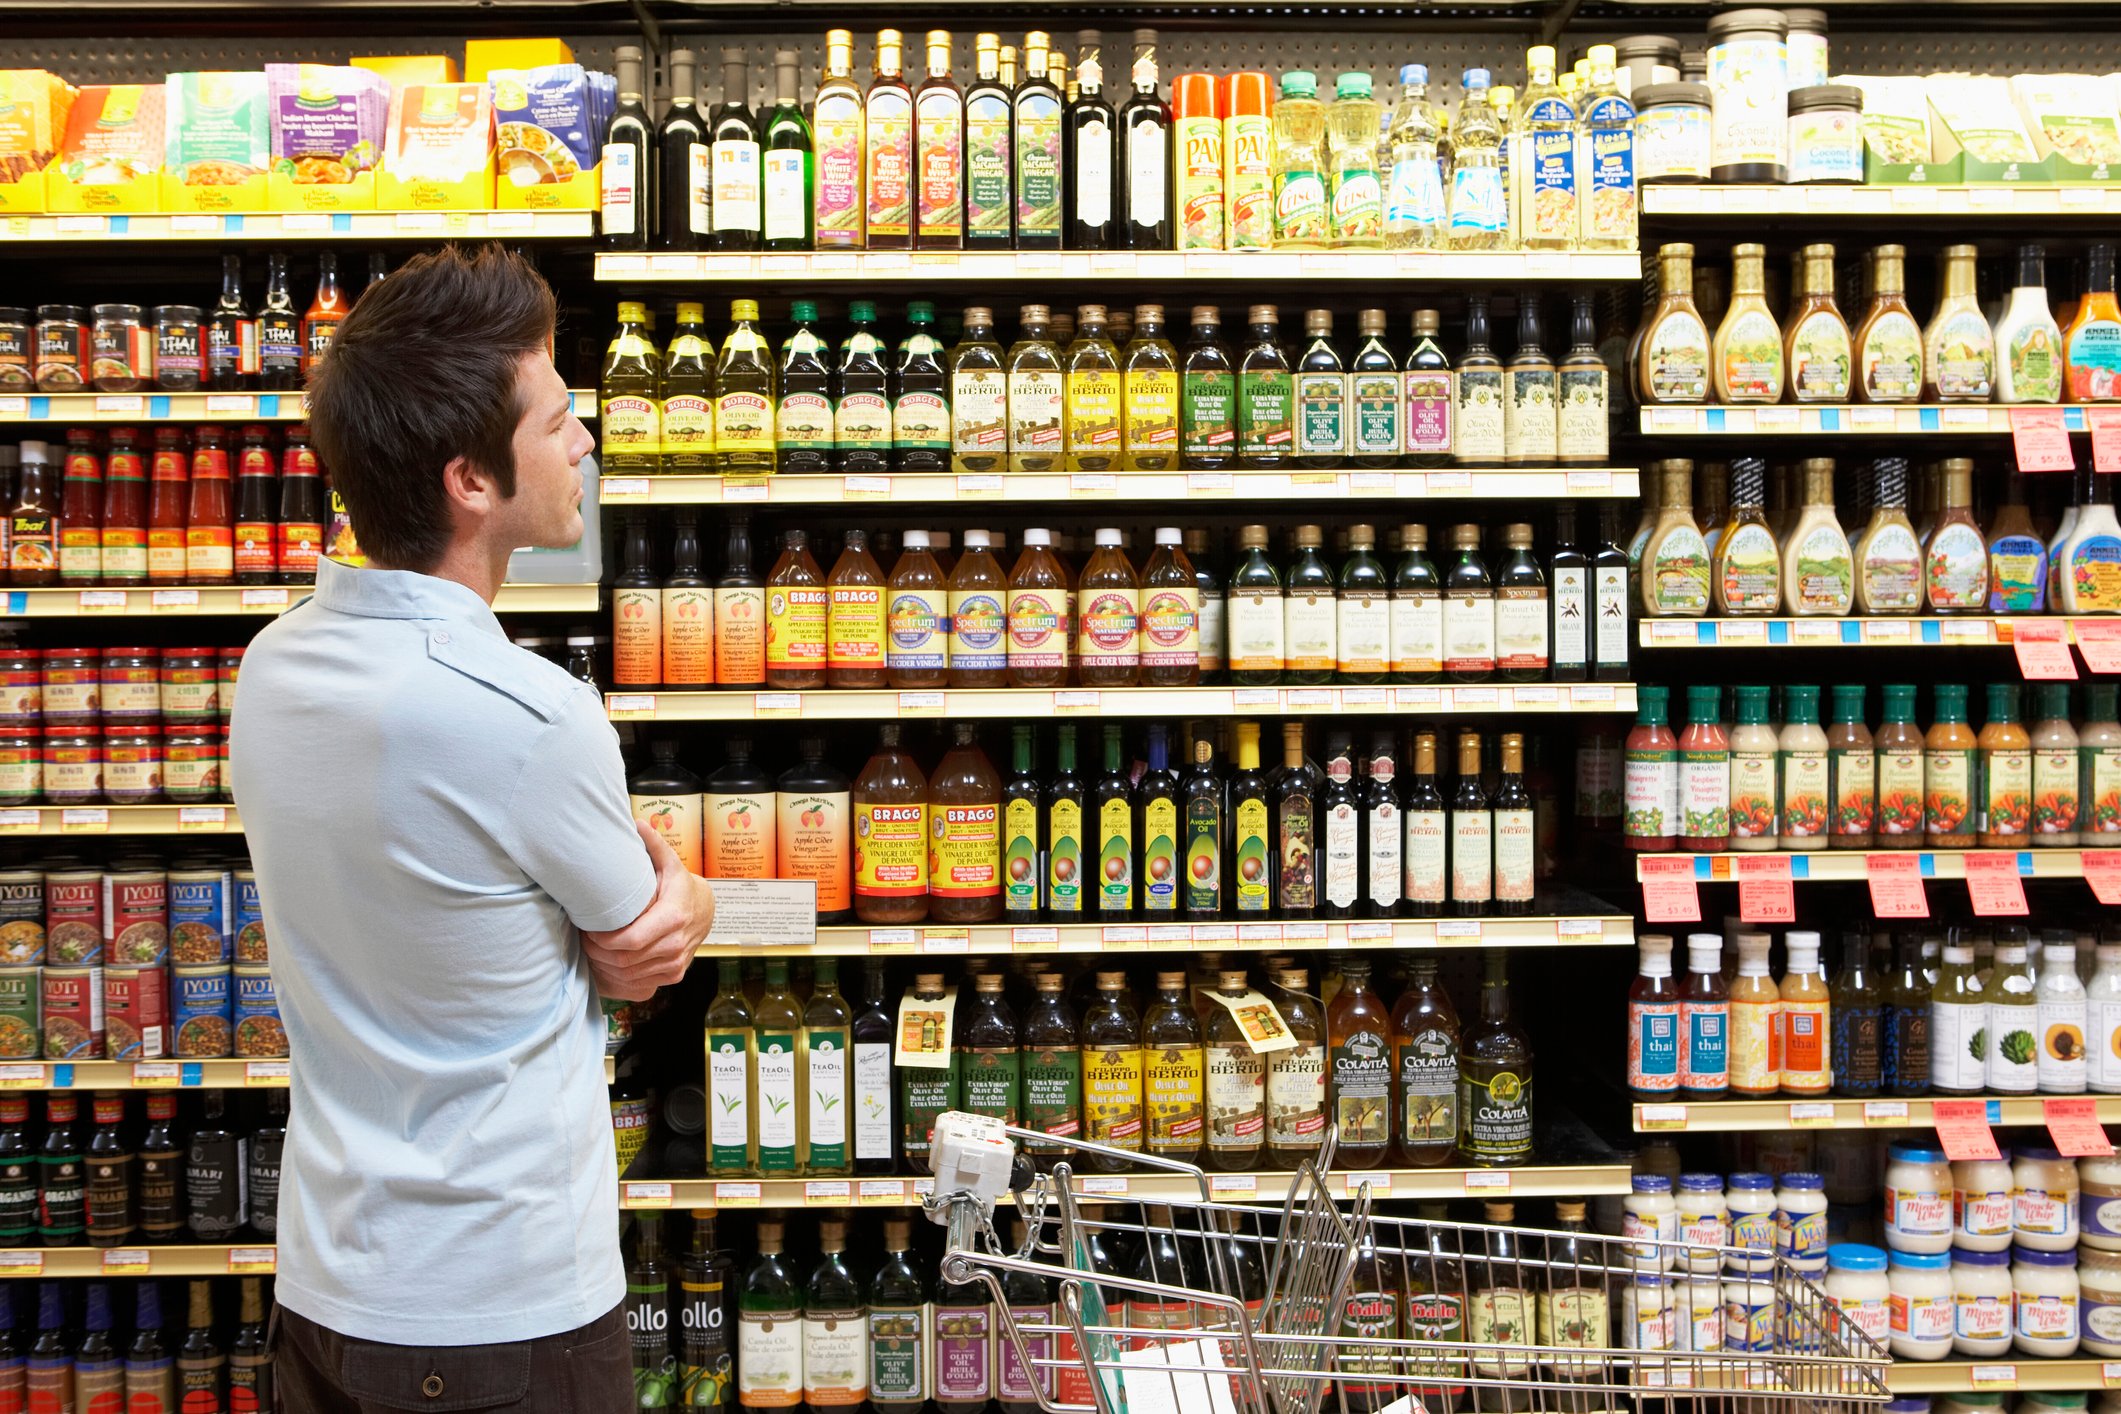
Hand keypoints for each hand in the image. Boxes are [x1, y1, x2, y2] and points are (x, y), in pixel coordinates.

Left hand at [582, 822, 714, 1001]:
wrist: (705, 910)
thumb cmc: (680, 886)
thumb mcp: (670, 864)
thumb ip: (653, 844)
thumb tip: (636, 822)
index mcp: (673, 917)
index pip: (630, 940)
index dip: (604, 940)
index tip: (589, 930)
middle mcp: (676, 945)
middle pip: (626, 960)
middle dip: (599, 954)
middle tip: (585, 940)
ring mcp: (676, 963)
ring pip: (631, 975)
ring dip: (606, 966)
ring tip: (593, 950)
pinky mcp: (674, 974)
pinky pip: (641, 983)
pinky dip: (621, 976)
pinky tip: (610, 962)